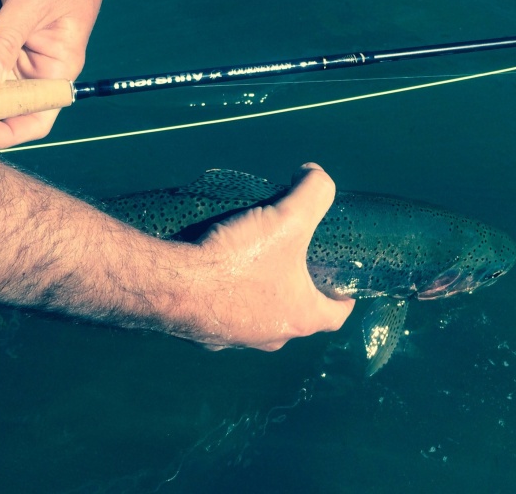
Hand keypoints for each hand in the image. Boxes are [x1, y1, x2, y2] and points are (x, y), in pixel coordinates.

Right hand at [191, 163, 354, 350]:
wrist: (173, 286)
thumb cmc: (238, 261)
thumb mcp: (287, 217)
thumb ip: (313, 191)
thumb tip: (314, 175)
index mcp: (300, 316)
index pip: (336, 315)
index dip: (342, 295)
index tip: (337, 281)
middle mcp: (271, 336)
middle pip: (294, 314)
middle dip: (294, 288)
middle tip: (288, 257)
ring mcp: (236, 339)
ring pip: (256, 317)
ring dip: (257, 294)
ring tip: (247, 261)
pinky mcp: (205, 335)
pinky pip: (220, 316)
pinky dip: (221, 298)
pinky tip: (210, 274)